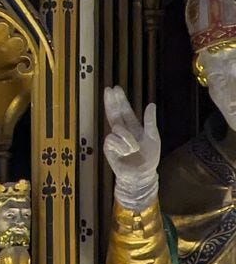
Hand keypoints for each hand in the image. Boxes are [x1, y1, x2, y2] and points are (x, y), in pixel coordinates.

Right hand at [103, 85, 160, 209]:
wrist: (141, 175)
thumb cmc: (149, 157)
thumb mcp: (154, 137)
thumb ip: (150, 121)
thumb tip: (150, 104)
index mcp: (133, 127)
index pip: (125, 110)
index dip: (120, 100)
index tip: (114, 88)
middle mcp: (122, 131)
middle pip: (114, 113)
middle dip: (112, 101)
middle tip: (109, 89)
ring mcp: (114, 139)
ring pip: (117, 128)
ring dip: (127, 138)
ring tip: (133, 149)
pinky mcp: (109, 148)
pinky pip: (113, 140)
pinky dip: (122, 146)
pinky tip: (126, 152)